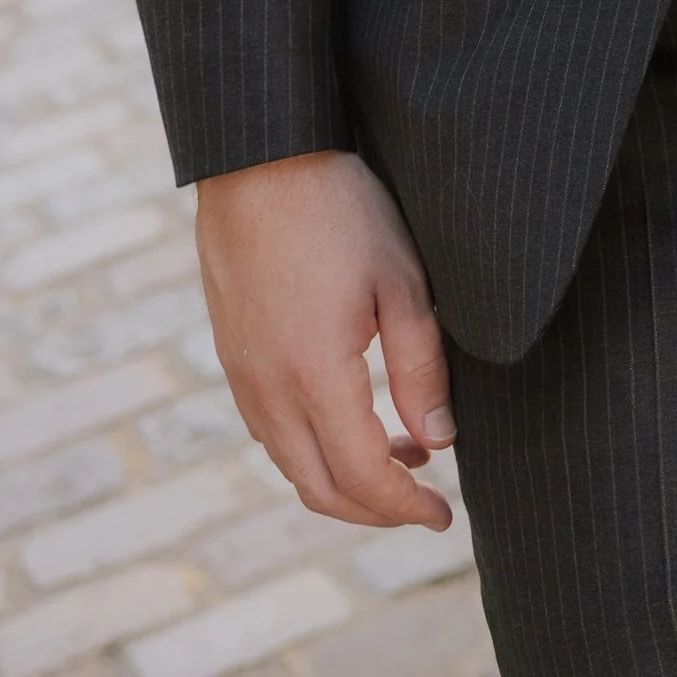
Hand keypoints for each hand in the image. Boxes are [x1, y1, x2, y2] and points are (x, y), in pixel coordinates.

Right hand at [195, 150, 455, 530]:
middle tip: (426, 504)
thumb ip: (421, 369)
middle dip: (376, 511)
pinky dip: (313, 448)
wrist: (260, 159)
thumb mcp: (402, 284)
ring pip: (290, 463)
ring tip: (405, 453)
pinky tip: (353, 417)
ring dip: (345, 479)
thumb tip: (439, 441)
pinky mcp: (232, 354)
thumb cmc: (342, 210)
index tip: (444, 518)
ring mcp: (241, 374)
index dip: (407, 508)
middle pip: (319, 488)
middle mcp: (267, 388)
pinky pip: (270, 430)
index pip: (363, 477)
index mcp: (314, 375)